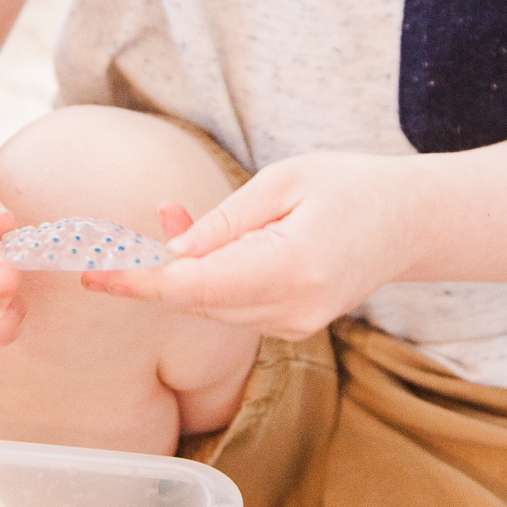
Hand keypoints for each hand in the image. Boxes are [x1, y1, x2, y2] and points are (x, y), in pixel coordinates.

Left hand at [82, 151, 412, 340]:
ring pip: (211, 307)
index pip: (196, 287)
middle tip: (109, 238)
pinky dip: (206, 278)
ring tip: (168, 212)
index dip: (140, 283)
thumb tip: (172, 253)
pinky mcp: (292, 326)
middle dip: (150, 271)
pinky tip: (199, 239)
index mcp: (290, 269)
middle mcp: (291, 310)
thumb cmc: (351, 186)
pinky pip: (232, 307)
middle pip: (197, 302)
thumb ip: (225, 221)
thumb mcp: (285, 180)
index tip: (95, 276)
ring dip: (179, 269)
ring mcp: (294, 325)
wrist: (411, 222)